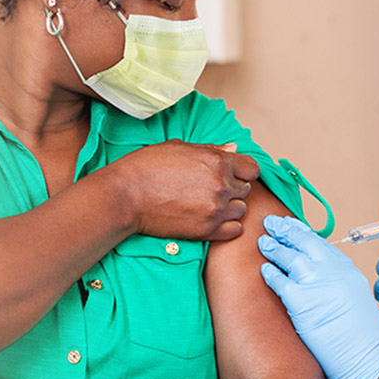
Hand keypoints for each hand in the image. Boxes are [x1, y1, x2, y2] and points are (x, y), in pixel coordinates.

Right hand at [102, 140, 257, 240]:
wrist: (125, 196)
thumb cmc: (147, 167)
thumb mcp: (180, 147)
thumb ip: (211, 149)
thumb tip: (233, 149)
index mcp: (217, 161)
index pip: (252, 168)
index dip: (242, 170)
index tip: (231, 174)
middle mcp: (221, 185)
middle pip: (246, 189)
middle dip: (233, 188)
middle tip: (210, 188)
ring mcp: (215, 209)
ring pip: (241, 210)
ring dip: (229, 207)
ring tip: (207, 204)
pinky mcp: (207, 230)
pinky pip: (234, 230)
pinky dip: (227, 226)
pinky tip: (210, 219)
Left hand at [257, 215, 378, 378]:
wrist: (368, 358)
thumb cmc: (363, 338)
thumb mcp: (355, 300)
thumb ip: (338, 283)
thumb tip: (319, 280)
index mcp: (347, 269)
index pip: (321, 244)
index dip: (303, 232)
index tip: (292, 225)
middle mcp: (332, 270)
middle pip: (304, 242)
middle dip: (285, 230)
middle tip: (271, 223)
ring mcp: (316, 283)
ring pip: (288, 257)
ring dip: (274, 247)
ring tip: (263, 241)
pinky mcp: (300, 300)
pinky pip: (279, 281)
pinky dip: (270, 274)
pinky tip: (264, 269)